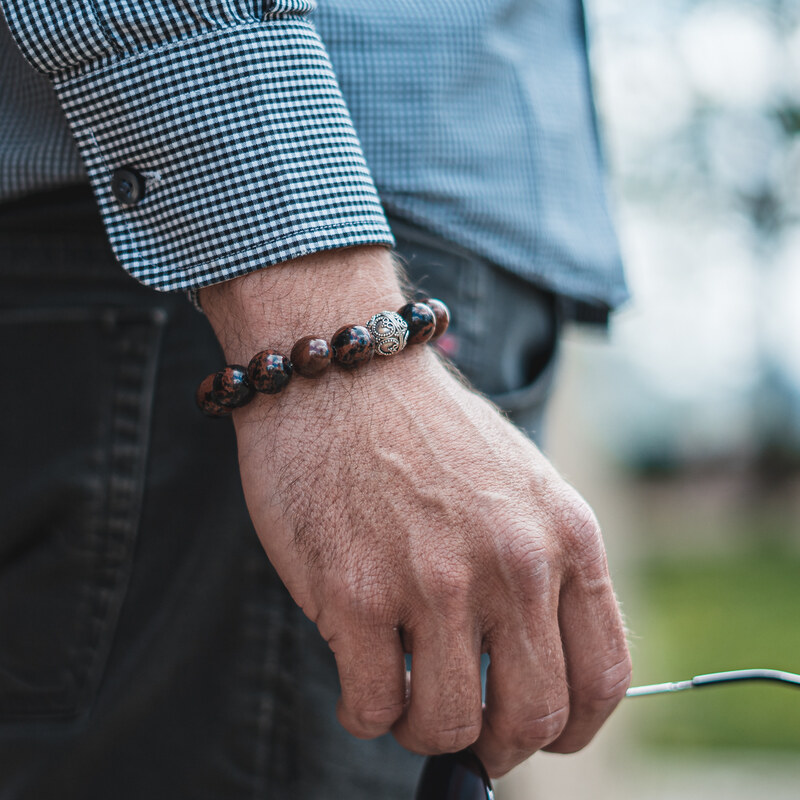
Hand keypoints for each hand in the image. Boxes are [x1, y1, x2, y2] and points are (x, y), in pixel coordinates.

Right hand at [200, 247, 630, 776]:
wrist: (343, 369)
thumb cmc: (424, 427)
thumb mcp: (519, 482)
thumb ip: (541, 566)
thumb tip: (533, 665)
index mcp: (565, 534)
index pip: (603, 676)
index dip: (572, 727)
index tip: (539, 731)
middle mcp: (513, 562)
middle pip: (533, 719)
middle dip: (497, 744)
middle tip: (464, 729)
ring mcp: (436, 581)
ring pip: (447, 727)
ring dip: (422, 729)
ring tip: (402, 695)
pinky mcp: (357, 593)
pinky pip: (372, 707)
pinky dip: (365, 711)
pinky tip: (358, 677)